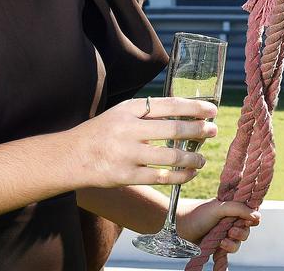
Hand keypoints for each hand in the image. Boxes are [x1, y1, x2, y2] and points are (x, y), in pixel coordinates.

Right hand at [65, 97, 217, 188]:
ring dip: (193, 158)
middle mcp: (129, 129)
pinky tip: (190, 174)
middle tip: (213, 131)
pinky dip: (180, 176)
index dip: (194, 108)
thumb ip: (148, 112)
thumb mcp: (121, 113)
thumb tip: (185, 113)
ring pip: (171, 157)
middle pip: (174, 130)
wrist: (70, 157)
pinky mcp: (126, 176)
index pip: (169, 105)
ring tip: (202, 158)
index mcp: (129, 110)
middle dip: (199, 130)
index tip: (211, 110)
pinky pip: (162, 178)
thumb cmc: (101, 133)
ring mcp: (127, 154)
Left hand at [177, 198, 260, 253]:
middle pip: (246, 230)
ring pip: (238, 242)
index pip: (250, 213)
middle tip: (231, 231)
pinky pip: (229, 252)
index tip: (248, 221)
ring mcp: (224, 234)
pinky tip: (222, 250)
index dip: (252, 218)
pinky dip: (227, 253)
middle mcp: (230, 221)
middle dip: (241, 233)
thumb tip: (257, 216)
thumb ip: (238, 208)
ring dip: (233, 243)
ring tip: (222, 242)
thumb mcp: (220, 207)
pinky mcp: (218, 246)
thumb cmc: (199, 214)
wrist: (181, 228)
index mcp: (233, 209)